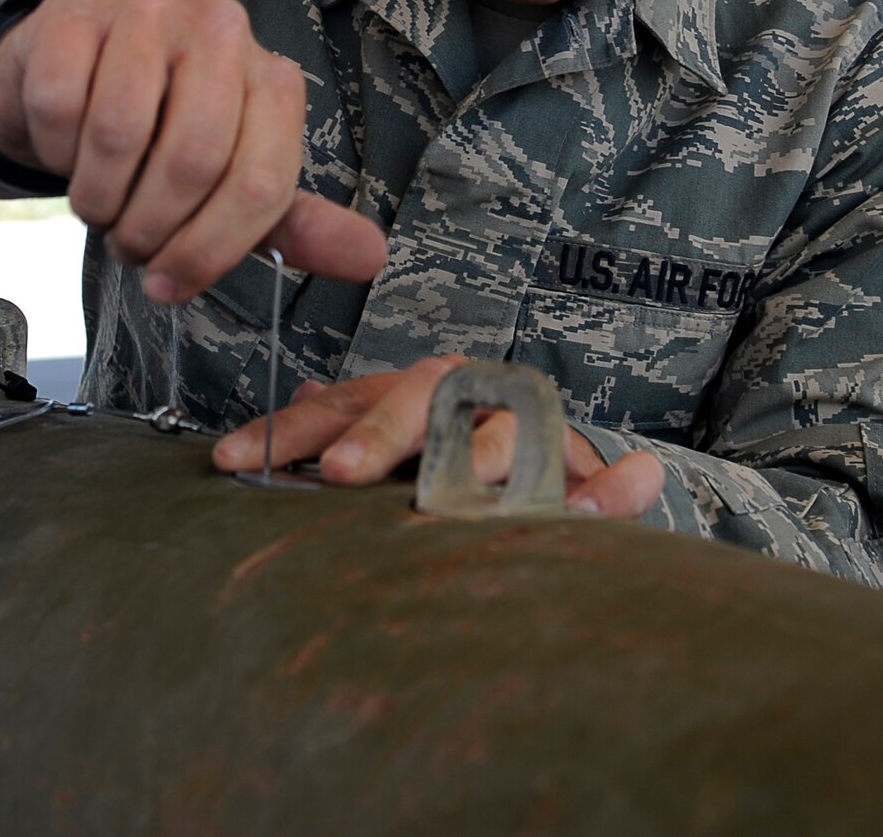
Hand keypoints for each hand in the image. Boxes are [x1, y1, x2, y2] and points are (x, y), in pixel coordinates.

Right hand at [0, 0, 386, 301]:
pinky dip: (52, 152)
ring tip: (97, 204)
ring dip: (97, 196)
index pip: (260, 183)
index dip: (210, 250)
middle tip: (128, 245)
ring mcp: (149, 11)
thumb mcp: (237, 186)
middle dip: (149, 228)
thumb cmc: (163, 139)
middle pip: (193, 160)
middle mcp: (223, 33)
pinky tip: (63, 151)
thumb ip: (298, 226)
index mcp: (273, 80)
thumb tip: (371, 259)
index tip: (169, 284)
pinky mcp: (76, 10)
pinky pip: (60, 105)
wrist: (72, 80)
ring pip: (119, 133)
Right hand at [210, 356, 667, 517]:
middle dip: (377, 435)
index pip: (497, 423)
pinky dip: (273, 433)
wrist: (509, 456)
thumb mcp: (574, 493)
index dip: (475, 455)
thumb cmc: (538, 484)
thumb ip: (604, 494)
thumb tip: (650, 475)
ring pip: (350, 398)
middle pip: (415, 400)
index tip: (449, 492)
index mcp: (512, 405)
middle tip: (343, 475)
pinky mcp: (354, 407)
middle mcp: (454, 387)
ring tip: (248, 463)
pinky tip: (233, 456)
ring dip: (301, 432)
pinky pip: (310, 412)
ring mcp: (398, 392)